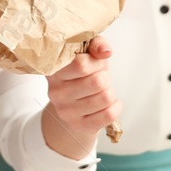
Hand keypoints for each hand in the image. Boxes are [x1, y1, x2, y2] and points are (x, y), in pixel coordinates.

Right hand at [42, 35, 120, 159]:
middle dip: (105, 77)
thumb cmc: (82, 74)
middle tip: (99, 78)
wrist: (73, 106)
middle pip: (97, 82)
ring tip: (100, 91)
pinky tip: (108, 104)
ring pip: (106, 97)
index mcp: (54, 70)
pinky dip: (116, 107)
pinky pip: (109, 114)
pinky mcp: (79, 126)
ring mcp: (66, 111)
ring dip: (110, 91)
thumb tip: (105, 52)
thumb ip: (96, 44)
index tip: (93, 62)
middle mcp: (55, 92)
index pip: (81, 64)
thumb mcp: (86, 53)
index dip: (96, 61)